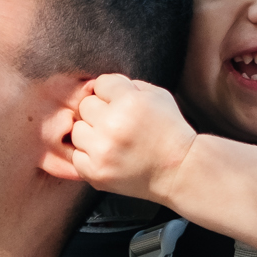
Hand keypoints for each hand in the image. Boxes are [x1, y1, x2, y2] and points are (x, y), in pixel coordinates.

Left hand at [68, 74, 196, 201]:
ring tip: (112, 141)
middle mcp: (112, 125)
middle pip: (85, 106)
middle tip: (118, 124)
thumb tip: (98, 84)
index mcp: (129, 101)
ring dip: (91, 134)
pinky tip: (107, 156)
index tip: (124, 105)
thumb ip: (127, 85)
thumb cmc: (169, 131)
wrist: (179, 171)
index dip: (112, 93)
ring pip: (77, 130)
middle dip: (100, 112)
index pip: (101, 83)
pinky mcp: (95, 173)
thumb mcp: (157, 96)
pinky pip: (76, 156)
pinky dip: (89, 156)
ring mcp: (102, 151)